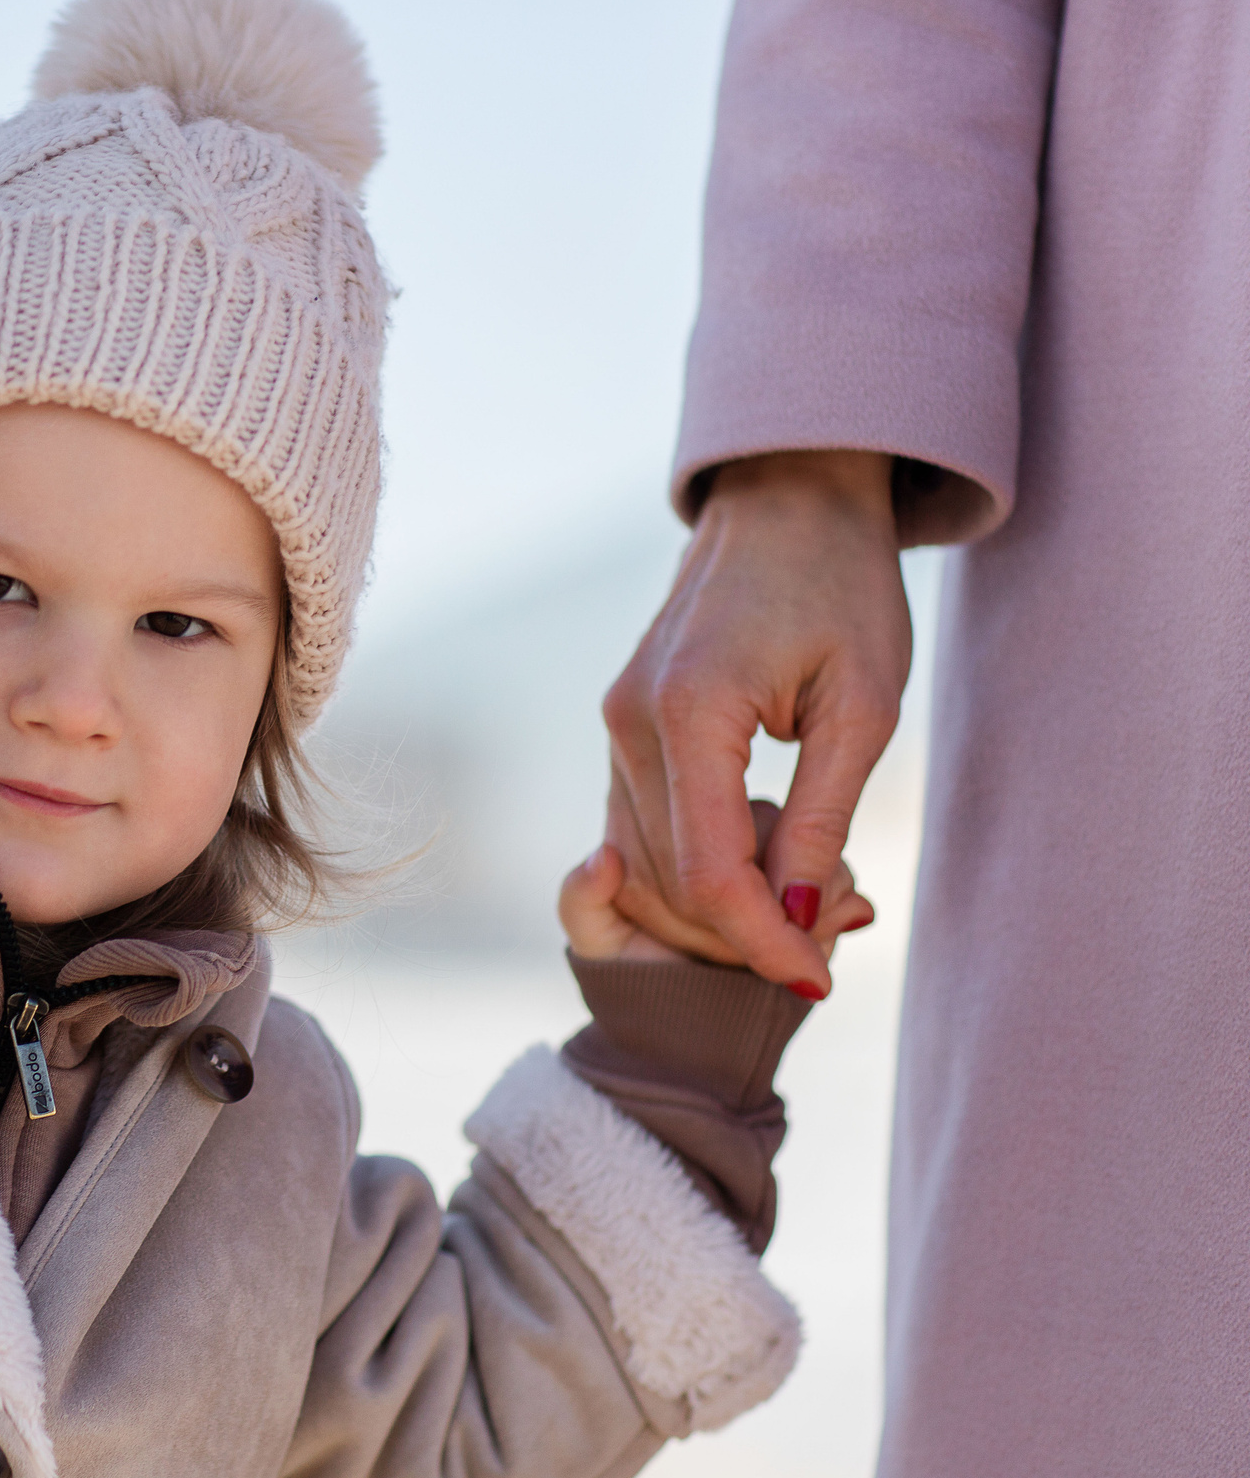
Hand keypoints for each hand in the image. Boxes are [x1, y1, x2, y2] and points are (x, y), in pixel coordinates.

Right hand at [601, 450, 910, 997]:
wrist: (787, 497)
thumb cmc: (841, 585)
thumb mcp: (863, 705)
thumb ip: (823, 820)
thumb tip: (803, 922)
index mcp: (686, 713)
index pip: (708, 874)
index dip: (762, 943)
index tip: (822, 979)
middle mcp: (627, 724)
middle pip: (666, 883)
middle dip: (745, 935)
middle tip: (839, 945)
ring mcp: (614, 725)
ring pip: (646, 866)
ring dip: (722, 909)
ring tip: (819, 904)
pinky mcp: (624, 726)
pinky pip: (646, 827)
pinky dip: (701, 868)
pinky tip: (773, 864)